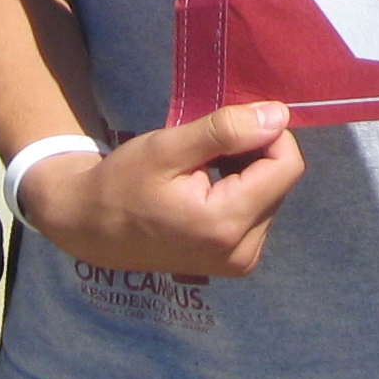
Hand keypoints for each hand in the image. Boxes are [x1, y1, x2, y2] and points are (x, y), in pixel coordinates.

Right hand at [19, 102, 305, 278]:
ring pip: (271, 194)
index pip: (286, 166)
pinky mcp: (236, 262)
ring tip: (202, 169)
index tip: (230, 124)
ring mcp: (240, 261)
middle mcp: (242, 251)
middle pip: (279, 180)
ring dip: (246, 171)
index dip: (267, 134)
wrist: (91, 229)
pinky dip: (240, 190)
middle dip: (252, 153)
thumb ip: (225, 131)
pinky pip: (258, 212)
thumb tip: (280, 116)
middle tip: (206, 148)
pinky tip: (206, 186)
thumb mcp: (168, 147)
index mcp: (225, 224)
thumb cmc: (122, 183)